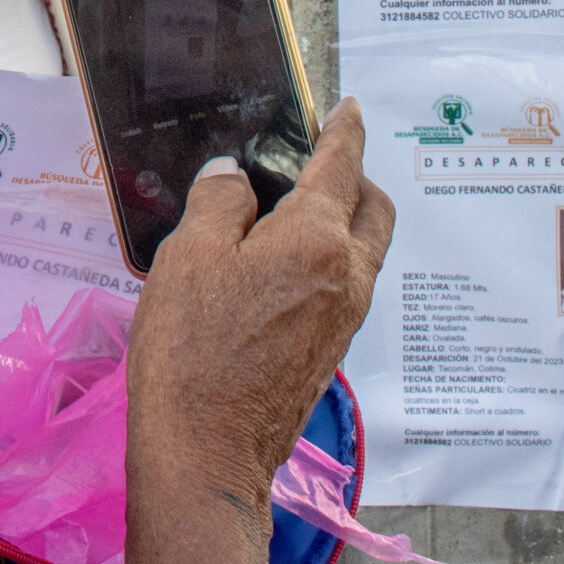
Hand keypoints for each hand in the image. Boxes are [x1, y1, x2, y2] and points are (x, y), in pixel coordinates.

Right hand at [119, 101, 395, 563]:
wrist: (206, 453)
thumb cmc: (192, 349)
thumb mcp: (189, 255)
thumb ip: (219, 201)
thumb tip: (237, 176)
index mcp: (318, 240)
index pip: (342, 166)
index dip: (344, 130)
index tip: (349, 109)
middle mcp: (347, 277)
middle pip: (374, 210)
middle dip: (357, 177)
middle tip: (320, 161)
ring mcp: (343, 320)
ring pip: (364, 251)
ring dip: (345, 221)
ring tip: (292, 212)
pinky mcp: (327, 353)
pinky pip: (344, 285)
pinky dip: (329, 259)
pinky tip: (280, 267)